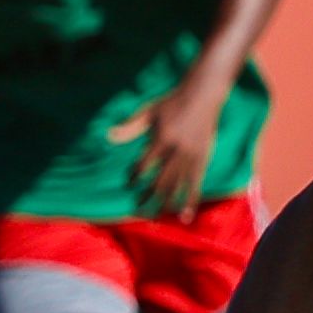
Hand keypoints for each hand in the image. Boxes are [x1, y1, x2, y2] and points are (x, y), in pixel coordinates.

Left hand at [110, 80, 229, 218]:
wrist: (204, 94)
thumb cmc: (173, 101)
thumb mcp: (149, 111)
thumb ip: (131, 127)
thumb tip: (108, 136)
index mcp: (162, 139)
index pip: (144, 164)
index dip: (135, 175)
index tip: (128, 183)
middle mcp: (177, 151)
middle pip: (160, 180)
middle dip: (148, 196)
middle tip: (137, 209)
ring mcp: (192, 157)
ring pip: (177, 186)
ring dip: (166, 203)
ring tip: (157, 217)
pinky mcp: (204, 159)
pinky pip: (196, 184)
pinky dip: (190, 201)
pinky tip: (186, 217)